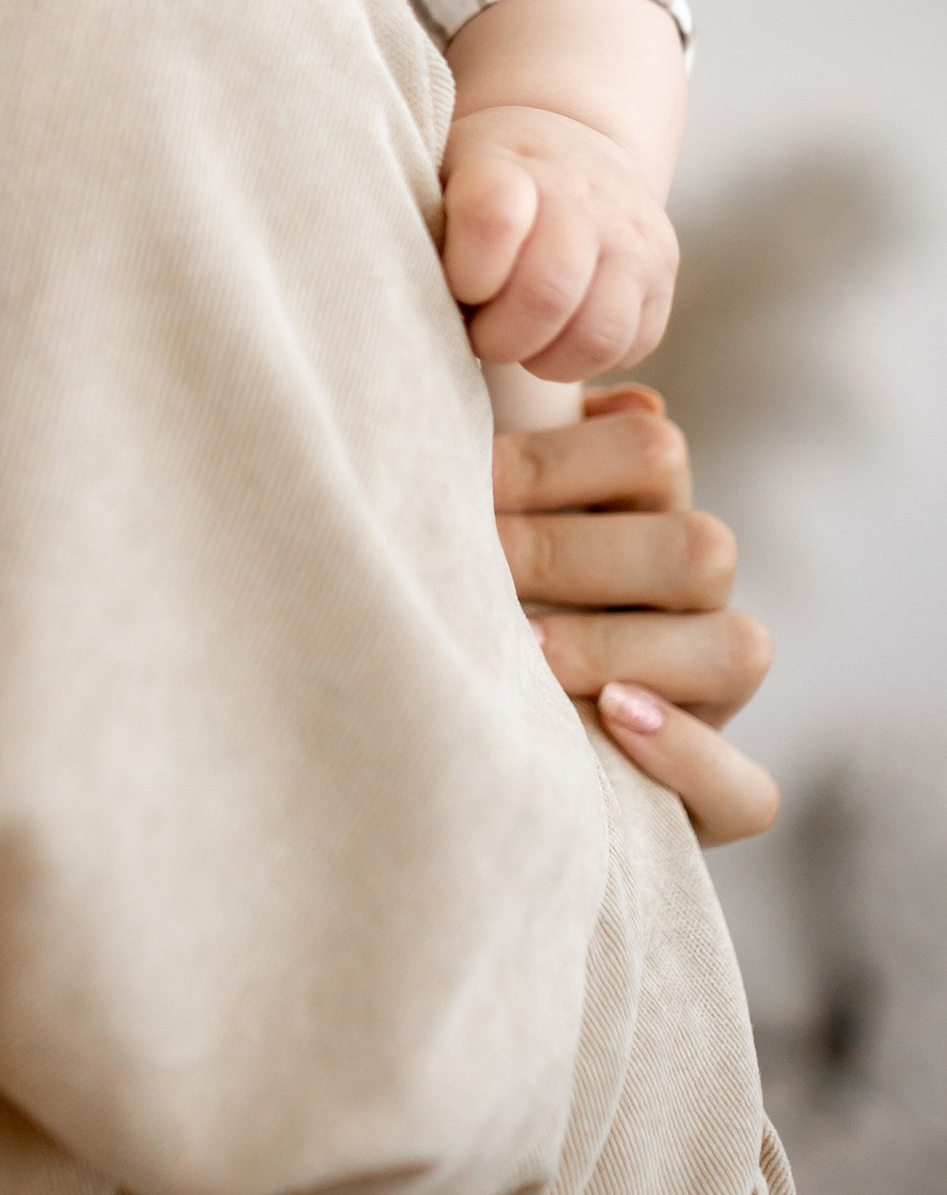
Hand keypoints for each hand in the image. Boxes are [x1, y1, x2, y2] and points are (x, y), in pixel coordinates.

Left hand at [444, 101, 679, 379]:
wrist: (565, 145)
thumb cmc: (476, 181)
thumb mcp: (436, 178)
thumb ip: (421, 229)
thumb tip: (401, 307)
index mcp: (507, 163)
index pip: (492, 218)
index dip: (466, 272)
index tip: (456, 284)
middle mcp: (580, 194)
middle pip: (546, 292)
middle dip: (498, 336)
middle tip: (477, 331)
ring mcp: (631, 235)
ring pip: (596, 333)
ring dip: (544, 357)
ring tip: (517, 340)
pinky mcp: (661, 276)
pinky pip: (629, 346)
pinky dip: (585, 359)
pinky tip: (554, 337)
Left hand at [493, 385, 777, 846]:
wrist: (449, 753)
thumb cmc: (453, 606)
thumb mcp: (476, 523)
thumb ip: (507, 459)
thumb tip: (575, 393)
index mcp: (643, 522)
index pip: (653, 450)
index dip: (557, 458)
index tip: (465, 482)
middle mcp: (692, 607)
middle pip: (698, 547)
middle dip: (570, 553)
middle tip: (479, 570)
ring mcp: (709, 703)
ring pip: (737, 649)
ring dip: (619, 644)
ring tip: (524, 652)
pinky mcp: (710, 801)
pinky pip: (746, 789)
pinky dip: (686, 757)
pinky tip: (613, 723)